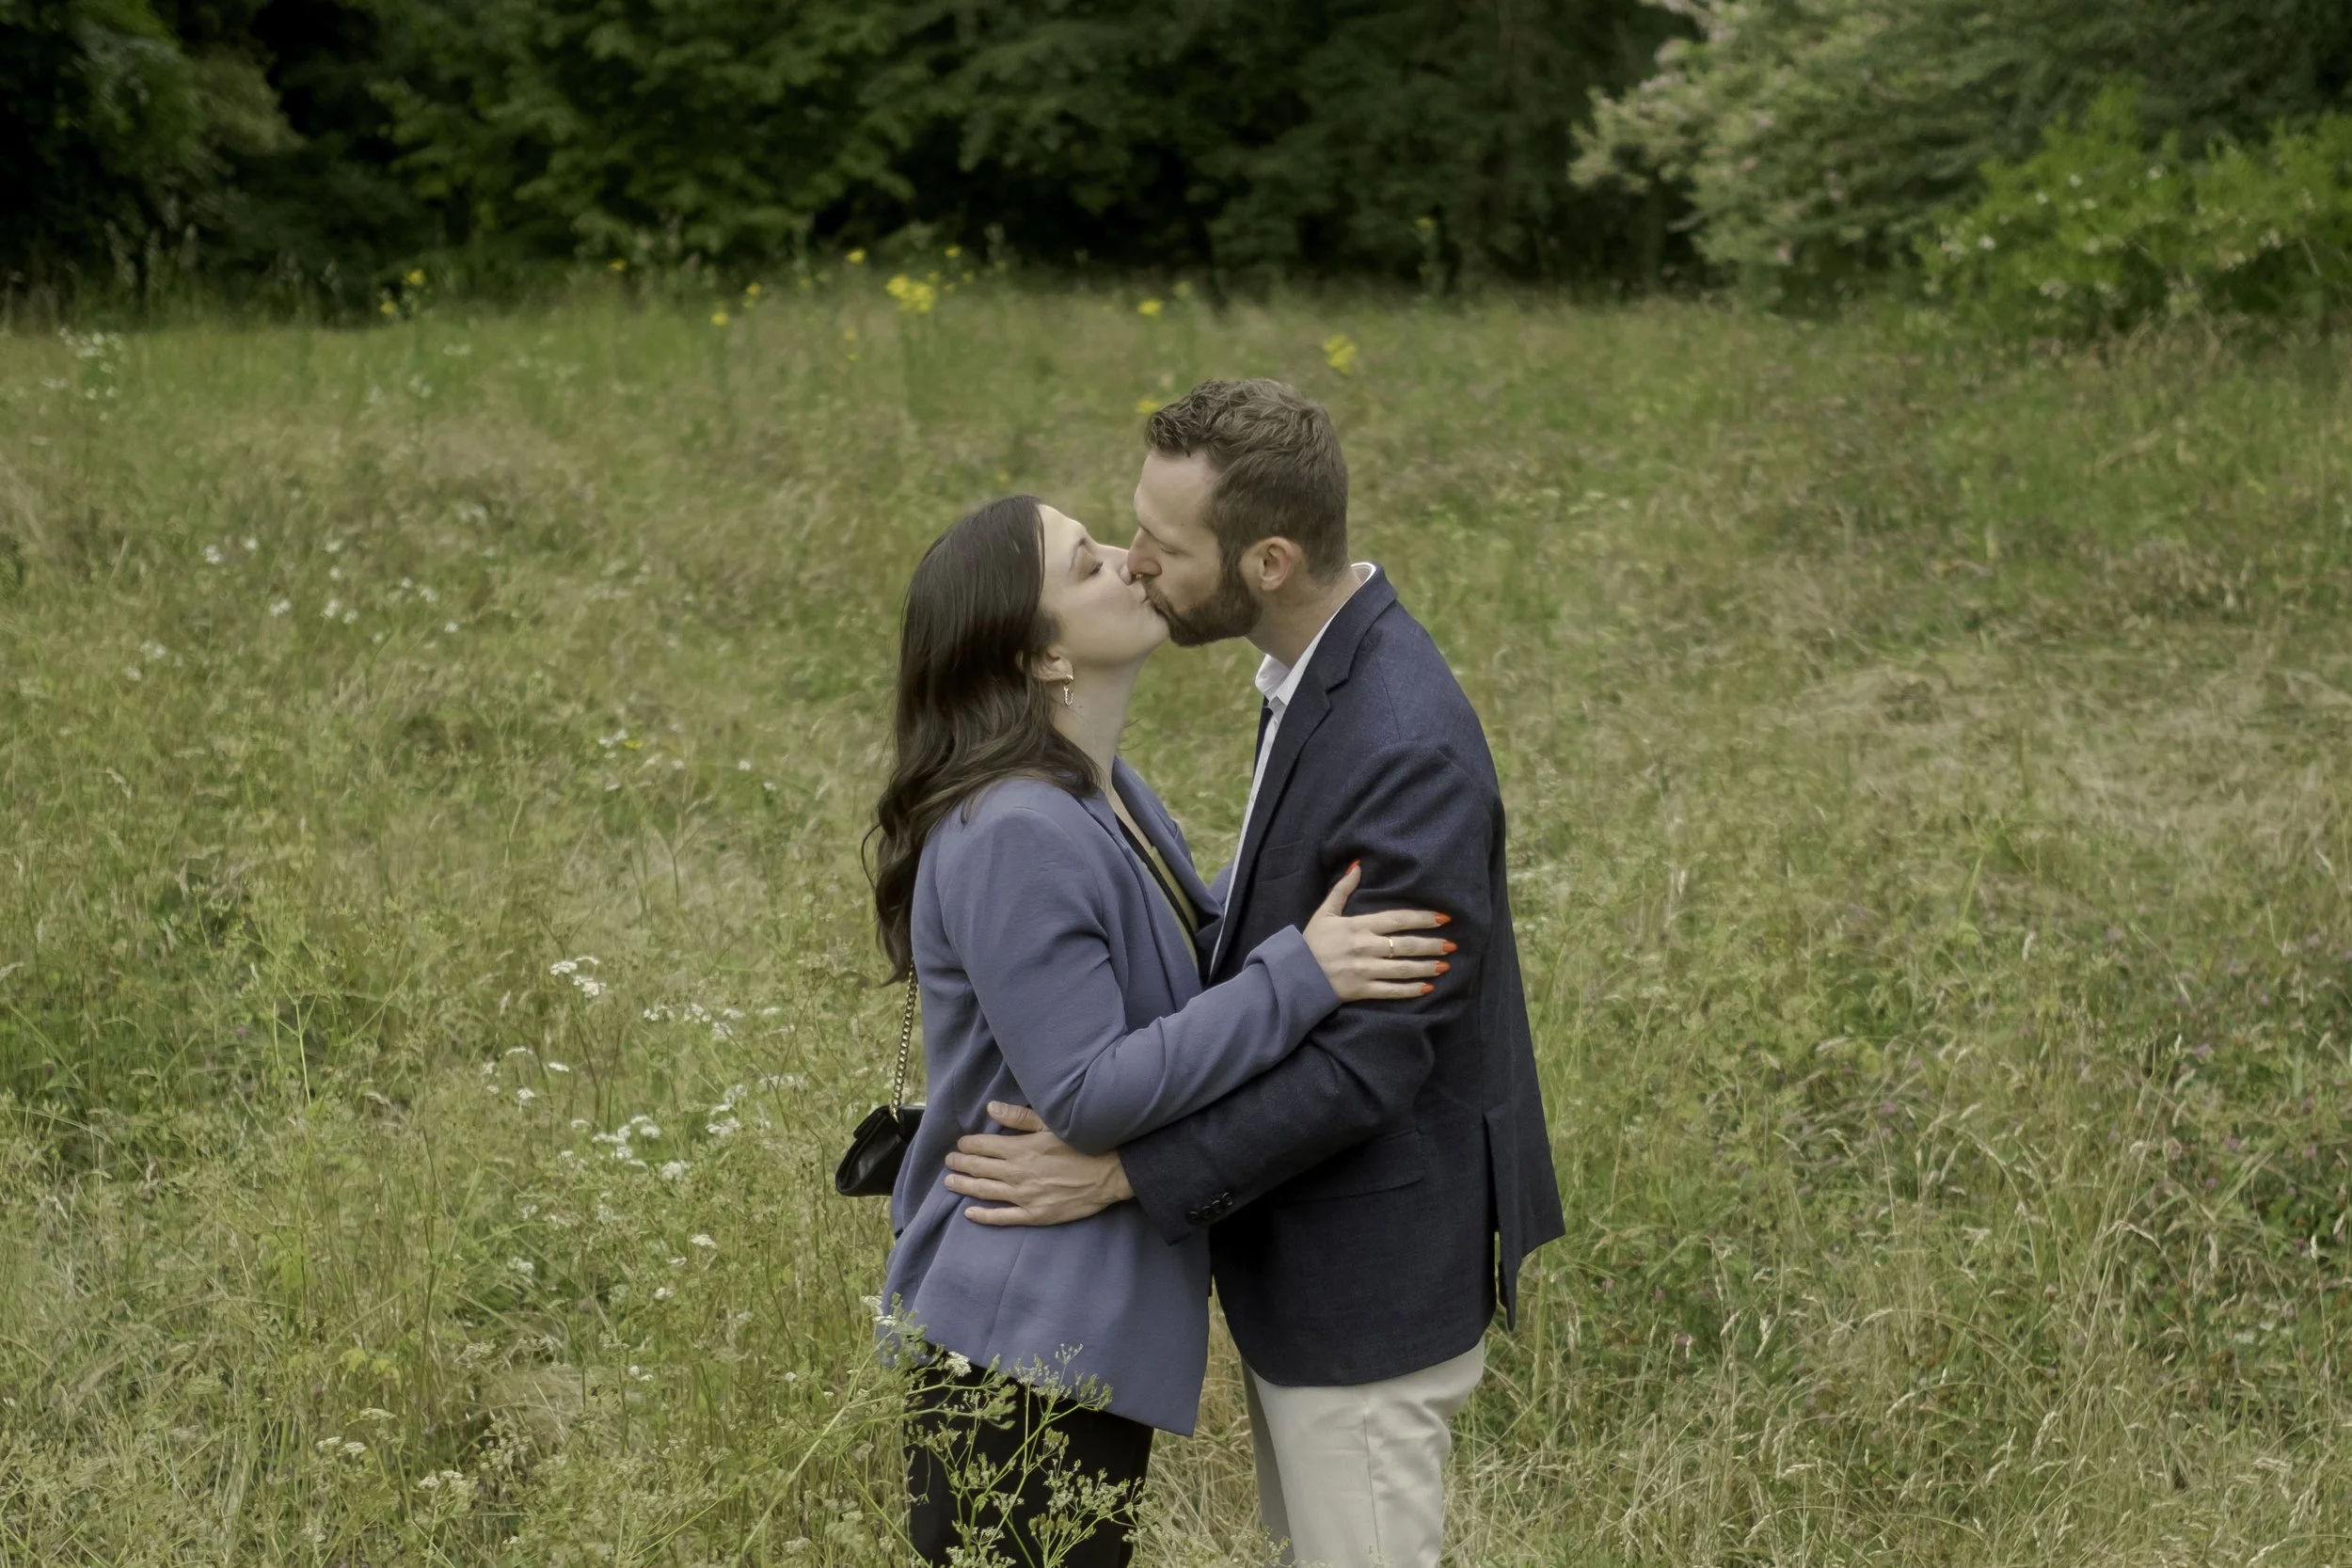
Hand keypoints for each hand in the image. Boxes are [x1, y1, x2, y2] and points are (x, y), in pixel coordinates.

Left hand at [944, 1103, 1133, 1225]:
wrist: (1109, 1174)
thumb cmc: (1082, 1145)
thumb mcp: (1052, 1124)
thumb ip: (1019, 1117)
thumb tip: (990, 1107)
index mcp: (1020, 1148)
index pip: (983, 1146)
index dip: (967, 1145)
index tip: (960, 1144)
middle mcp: (1017, 1173)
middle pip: (979, 1168)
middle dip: (960, 1164)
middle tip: (949, 1162)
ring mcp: (1024, 1196)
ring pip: (984, 1191)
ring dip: (964, 1186)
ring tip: (949, 1183)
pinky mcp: (1034, 1215)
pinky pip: (1002, 1217)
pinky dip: (983, 1215)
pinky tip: (969, 1213)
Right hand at [1302, 861, 1454, 1002]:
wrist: (1295, 976)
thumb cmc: (1311, 943)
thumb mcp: (1324, 913)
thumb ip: (1342, 890)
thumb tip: (1358, 866)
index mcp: (1358, 926)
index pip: (1397, 919)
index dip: (1422, 918)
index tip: (1443, 918)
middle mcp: (1365, 947)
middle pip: (1405, 944)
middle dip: (1431, 944)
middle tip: (1452, 944)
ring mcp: (1365, 970)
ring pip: (1402, 968)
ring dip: (1426, 966)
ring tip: (1445, 964)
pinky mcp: (1362, 990)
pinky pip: (1391, 990)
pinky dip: (1411, 990)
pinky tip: (1428, 988)